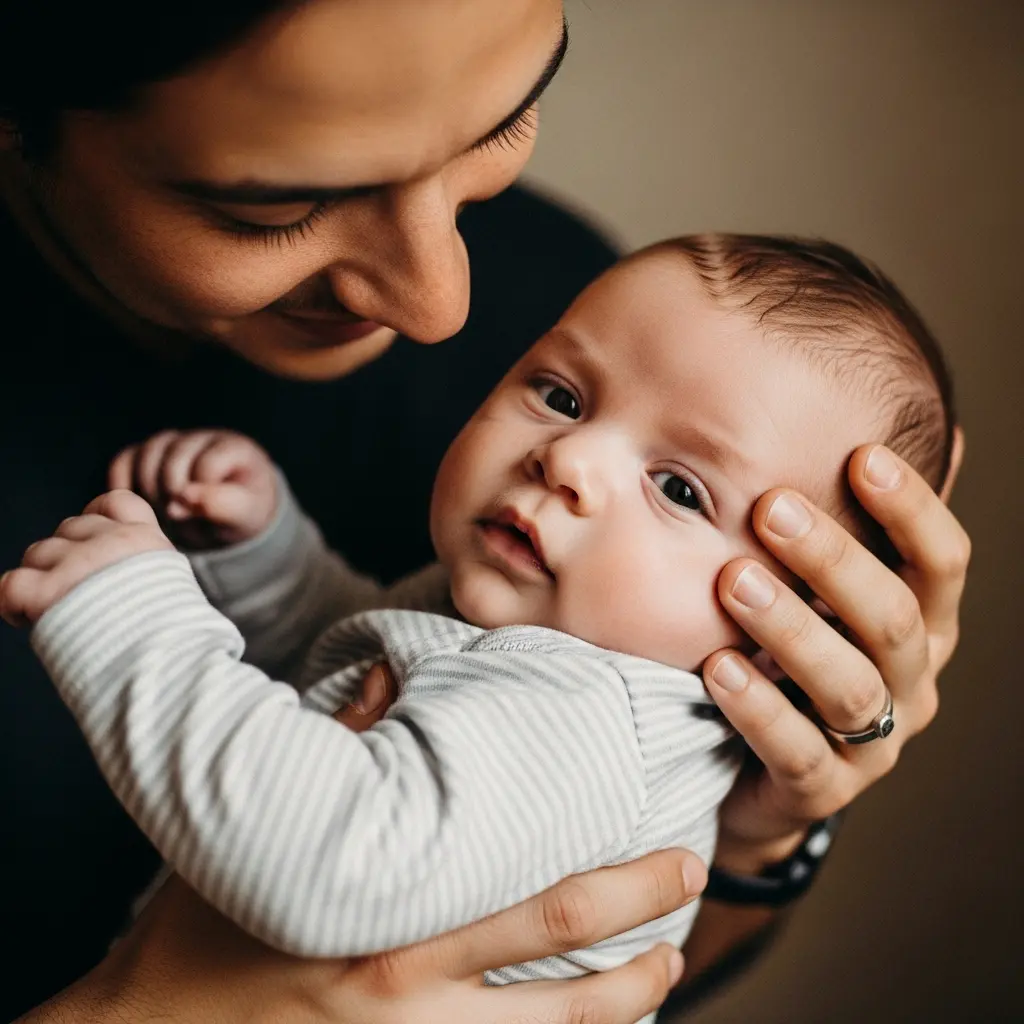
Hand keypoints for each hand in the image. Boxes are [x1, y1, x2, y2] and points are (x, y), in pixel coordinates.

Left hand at [0, 490, 171, 627]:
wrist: (164, 661)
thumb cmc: (170, 634)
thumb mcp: (172, 582)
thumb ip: (143, 564)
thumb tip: (118, 570)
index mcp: (144, 538)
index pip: (114, 502)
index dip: (97, 518)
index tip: (93, 542)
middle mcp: (110, 542)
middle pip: (69, 528)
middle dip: (67, 555)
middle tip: (77, 592)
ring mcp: (77, 565)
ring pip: (38, 553)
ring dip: (40, 578)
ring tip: (57, 610)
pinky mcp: (47, 592)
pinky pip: (10, 584)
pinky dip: (11, 603)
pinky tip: (25, 618)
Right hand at [109, 429, 277, 547]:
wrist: (226, 516)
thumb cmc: (239, 514)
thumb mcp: (244, 515)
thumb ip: (222, 505)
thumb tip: (183, 498)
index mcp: (234, 447)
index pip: (206, 467)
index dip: (200, 499)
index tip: (204, 519)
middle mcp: (201, 438)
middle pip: (172, 463)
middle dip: (174, 500)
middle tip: (181, 523)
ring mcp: (172, 442)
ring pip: (144, 459)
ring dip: (150, 496)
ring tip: (166, 519)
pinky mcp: (145, 453)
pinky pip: (122, 463)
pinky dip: (124, 488)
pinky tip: (139, 509)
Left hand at [702, 440, 969, 871]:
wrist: (750, 770)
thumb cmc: (786, 655)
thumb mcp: (814, 593)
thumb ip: (838, 529)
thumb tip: (888, 433)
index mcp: (919, 626)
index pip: (941, 565)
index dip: (911, 511)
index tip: (861, 455)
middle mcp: (909, 682)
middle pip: (893, 619)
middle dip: (834, 560)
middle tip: (772, 508)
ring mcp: (872, 743)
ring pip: (848, 685)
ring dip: (793, 628)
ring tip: (734, 582)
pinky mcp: (822, 791)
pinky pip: (797, 752)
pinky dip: (758, 709)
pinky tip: (717, 667)